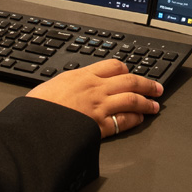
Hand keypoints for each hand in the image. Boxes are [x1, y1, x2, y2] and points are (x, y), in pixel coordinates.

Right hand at [26, 59, 162, 137]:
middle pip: (129, 81)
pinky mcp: (101, 125)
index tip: (132, 73)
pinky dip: (135, 119)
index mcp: (83, 75)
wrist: (35, 124)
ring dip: (147, 102)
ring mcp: (100, 106)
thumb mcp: (54, 84)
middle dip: (146, 84)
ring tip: (154, 105)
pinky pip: (124, 120)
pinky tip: (140, 119)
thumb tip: (75, 85)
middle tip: (156, 87)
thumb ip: (70, 83)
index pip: (113, 66)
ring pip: (132, 99)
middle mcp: (95, 88)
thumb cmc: (39, 106)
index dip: (127, 69)